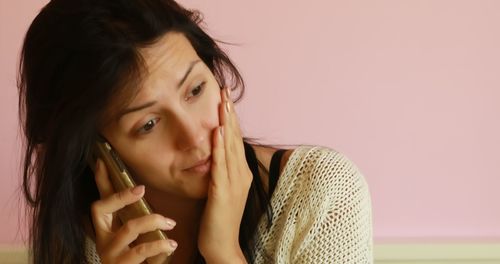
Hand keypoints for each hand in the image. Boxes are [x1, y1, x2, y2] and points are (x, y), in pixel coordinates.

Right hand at [91, 159, 177, 263]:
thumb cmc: (140, 259)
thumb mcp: (139, 236)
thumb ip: (140, 218)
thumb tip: (146, 193)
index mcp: (106, 229)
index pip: (100, 201)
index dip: (100, 182)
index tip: (102, 161)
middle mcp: (103, 239)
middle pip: (100, 208)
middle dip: (121, 195)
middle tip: (141, 189)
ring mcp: (110, 253)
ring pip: (129, 227)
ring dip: (153, 221)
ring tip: (171, 222)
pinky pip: (141, 250)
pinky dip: (159, 245)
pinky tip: (171, 244)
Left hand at [197, 87, 251, 262]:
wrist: (221, 244)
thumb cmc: (219, 218)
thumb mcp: (222, 190)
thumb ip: (221, 171)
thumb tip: (216, 153)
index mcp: (240, 172)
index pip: (235, 139)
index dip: (231, 118)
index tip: (226, 98)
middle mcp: (240, 174)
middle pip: (235, 138)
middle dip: (230, 113)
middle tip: (226, 90)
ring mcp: (233, 183)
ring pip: (230, 147)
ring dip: (226, 123)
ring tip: (223, 103)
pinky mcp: (223, 192)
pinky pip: (220, 166)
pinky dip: (220, 147)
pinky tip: (218, 132)